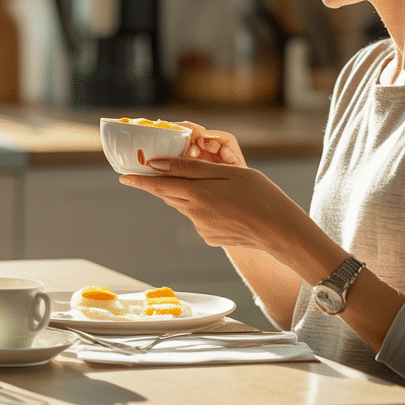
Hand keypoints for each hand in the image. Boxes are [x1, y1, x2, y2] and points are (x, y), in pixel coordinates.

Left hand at [119, 128, 314, 258]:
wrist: (282, 232)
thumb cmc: (261, 195)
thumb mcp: (229, 173)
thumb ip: (192, 169)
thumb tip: (160, 165)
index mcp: (197, 195)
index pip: (159, 186)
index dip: (140, 180)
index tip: (123, 176)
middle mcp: (194, 214)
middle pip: (170, 195)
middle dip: (164, 184)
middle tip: (162, 171)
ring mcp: (202, 229)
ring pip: (185, 205)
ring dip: (189, 194)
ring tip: (215, 188)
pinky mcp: (210, 238)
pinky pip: (199, 218)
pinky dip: (205, 208)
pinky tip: (227, 206)